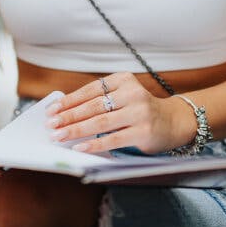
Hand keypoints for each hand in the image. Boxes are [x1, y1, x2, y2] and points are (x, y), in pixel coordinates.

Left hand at [45, 72, 194, 154]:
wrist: (174, 121)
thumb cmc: (141, 110)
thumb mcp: (124, 96)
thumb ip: (101, 100)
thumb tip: (66, 111)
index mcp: (124, 79)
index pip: (91, 90)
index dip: (70, 100)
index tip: (52, 109)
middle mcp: (133, 93)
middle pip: (93, 106)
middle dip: (68, 116)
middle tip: (51, 125)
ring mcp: (139, 112)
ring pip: (100, 122)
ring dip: (76, 130)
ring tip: (59, 136)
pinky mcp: (143, 132)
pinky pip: (112, 139)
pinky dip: (94, 144)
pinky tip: (79, 147)